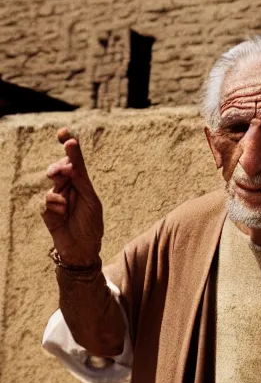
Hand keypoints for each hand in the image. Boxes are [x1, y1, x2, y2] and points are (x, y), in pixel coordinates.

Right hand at [41, 128, 103, 266]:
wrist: (84, 248)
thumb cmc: (91, 224)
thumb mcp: (91, 200)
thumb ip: (81, 181)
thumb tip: (71, 162)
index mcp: (81, 183)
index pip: (74, 161)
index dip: (68, 147)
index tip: (63, 133)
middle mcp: (68, 188)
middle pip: (59, 168)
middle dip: (60, 167)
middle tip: (65, 171)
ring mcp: (56, 198)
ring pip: (52, 184)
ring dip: (60, 188)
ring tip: (66, 200)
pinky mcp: (47, 212)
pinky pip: (46, 201)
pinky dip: (55, 205)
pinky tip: (62, 212)